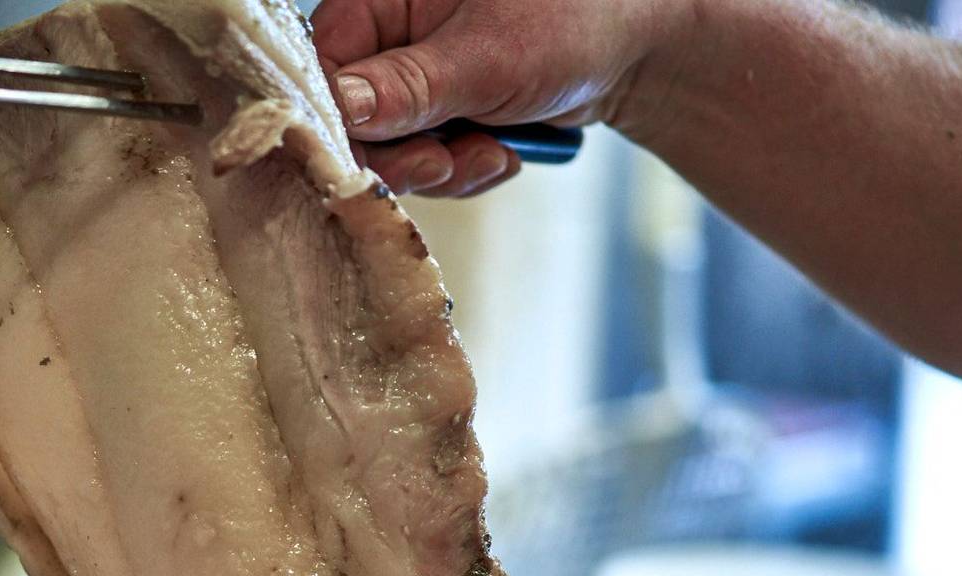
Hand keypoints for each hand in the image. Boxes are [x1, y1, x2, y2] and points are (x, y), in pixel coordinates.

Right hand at [310, 0, 694, 195]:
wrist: (637, 46)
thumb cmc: (574, 18)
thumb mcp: (489, 55)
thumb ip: (411, 86)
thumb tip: (342, 108)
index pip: (325, 66)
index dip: (342, 122)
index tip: (371, 158)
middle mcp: (391, 35)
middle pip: (352, 119)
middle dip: (402, 156)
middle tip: (445, 163)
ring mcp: (416, 78)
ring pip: (391, 150)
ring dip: (442, 169)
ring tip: (493, 151)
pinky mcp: (441, 114)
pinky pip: (427, 163)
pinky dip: (464, 170)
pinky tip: (503, 151)